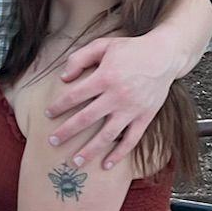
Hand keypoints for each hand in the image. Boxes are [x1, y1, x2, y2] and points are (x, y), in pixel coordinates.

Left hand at [45, 33, 177, 170]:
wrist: (164, 55)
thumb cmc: (130, 49)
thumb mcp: (103, 45)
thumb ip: (80, 58)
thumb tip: (63, 78)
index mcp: (105, 77)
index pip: (75, 96)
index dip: (59, 106)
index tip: (48, 114)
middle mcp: (117, 96)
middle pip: (86, 118)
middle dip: (67, 132)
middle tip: (52, 142)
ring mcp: (132, 109)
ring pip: (107, 135)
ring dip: (90, 150)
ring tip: (75, 162)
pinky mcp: (145, 117)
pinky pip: (131, 140)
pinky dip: (119, 154)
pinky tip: (106, 165)